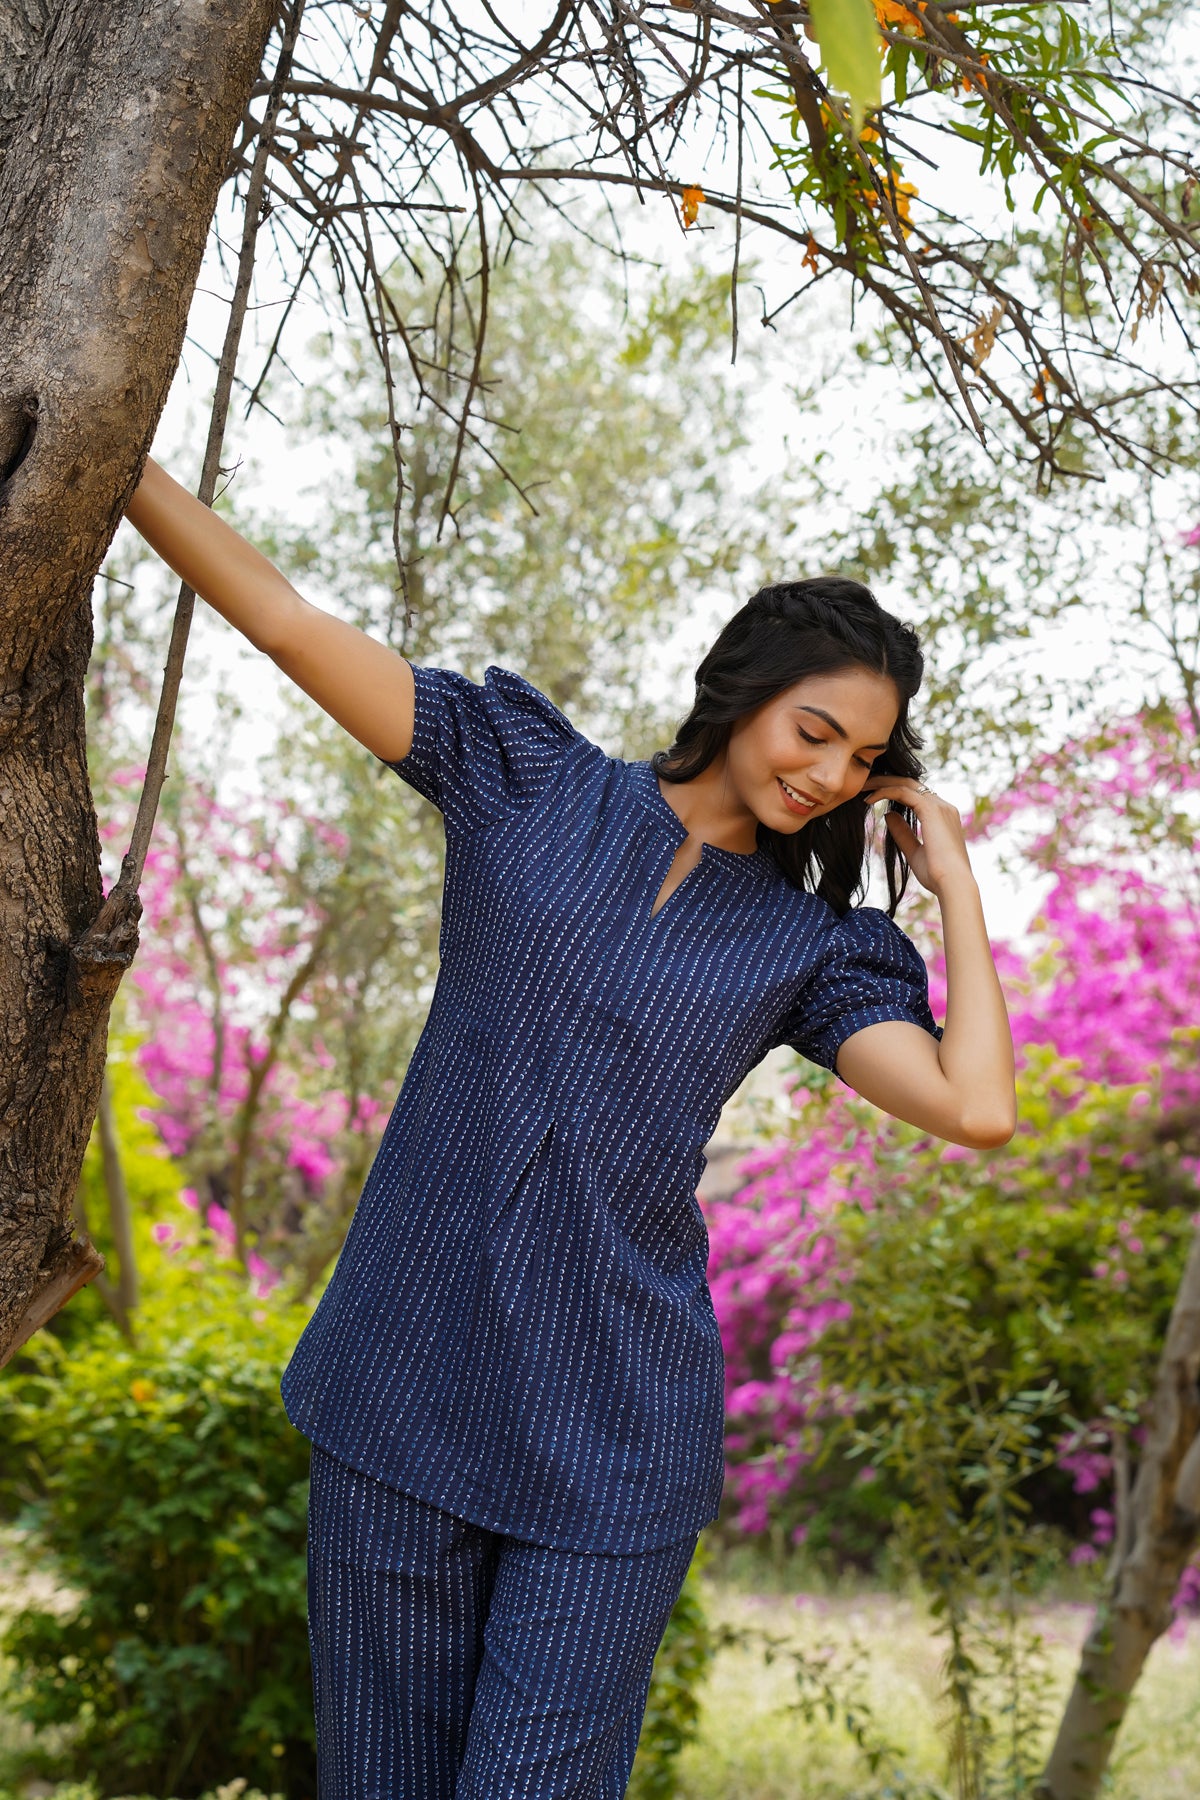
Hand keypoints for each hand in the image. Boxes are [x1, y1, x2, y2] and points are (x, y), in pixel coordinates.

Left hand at [860, 775, 973, 897]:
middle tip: (864, 784)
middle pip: (911, 784)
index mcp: (943, 816)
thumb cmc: (937, 875)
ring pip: (906, 784)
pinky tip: (868, 799)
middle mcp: (943, 807)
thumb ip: (903, 833)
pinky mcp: (930, 810)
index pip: (917, 795)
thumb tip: (888, 815)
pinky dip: (884, 791)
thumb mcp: (914, 851)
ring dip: (882, 782)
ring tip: (862, 786)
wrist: (952, 884)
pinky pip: (903, 792)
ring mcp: (939, 806)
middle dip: (886, 781)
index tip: (873, 796)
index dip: (895, 792)